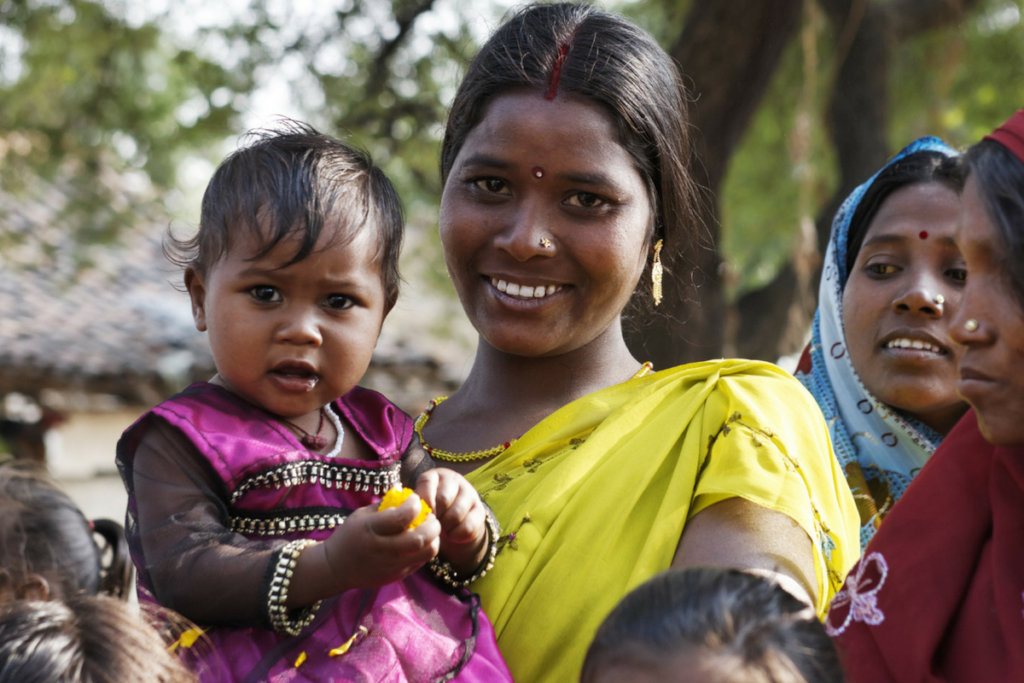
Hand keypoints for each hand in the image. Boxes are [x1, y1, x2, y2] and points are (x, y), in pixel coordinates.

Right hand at [321, 494, 440, 591]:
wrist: (335, 568)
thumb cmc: (350, 535)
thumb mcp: (361, 515)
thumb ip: (384, 504)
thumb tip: (406, 492)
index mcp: (370, 529)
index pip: (402, 516)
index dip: (415, 504)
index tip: (414, 499)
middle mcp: (382, 549)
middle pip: (420, 537)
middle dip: (432, 523)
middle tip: (430, 516)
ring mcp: (391, 565)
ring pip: (427, 552)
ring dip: (433, 538)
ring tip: (428, 530)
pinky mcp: (397, 576)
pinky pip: (422, 561)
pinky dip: (426, 549)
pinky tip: (419, 542)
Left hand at [415, 468, 487, 572]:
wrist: (452, 527)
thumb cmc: (430, 513)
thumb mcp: (420, 505)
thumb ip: (414, 505)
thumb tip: (406, 512)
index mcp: (435, 476)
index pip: (427, 482)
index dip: (423, 501)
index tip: (420, 515)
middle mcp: (454, 480)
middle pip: (443, 498)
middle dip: (435, 516)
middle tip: (431, 525)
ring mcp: (469, 493)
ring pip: (456, 513)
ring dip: (446, 527)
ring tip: (441, 530)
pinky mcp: (480, 510)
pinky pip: (468, 526)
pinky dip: (457, 535)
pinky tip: (452, 535)